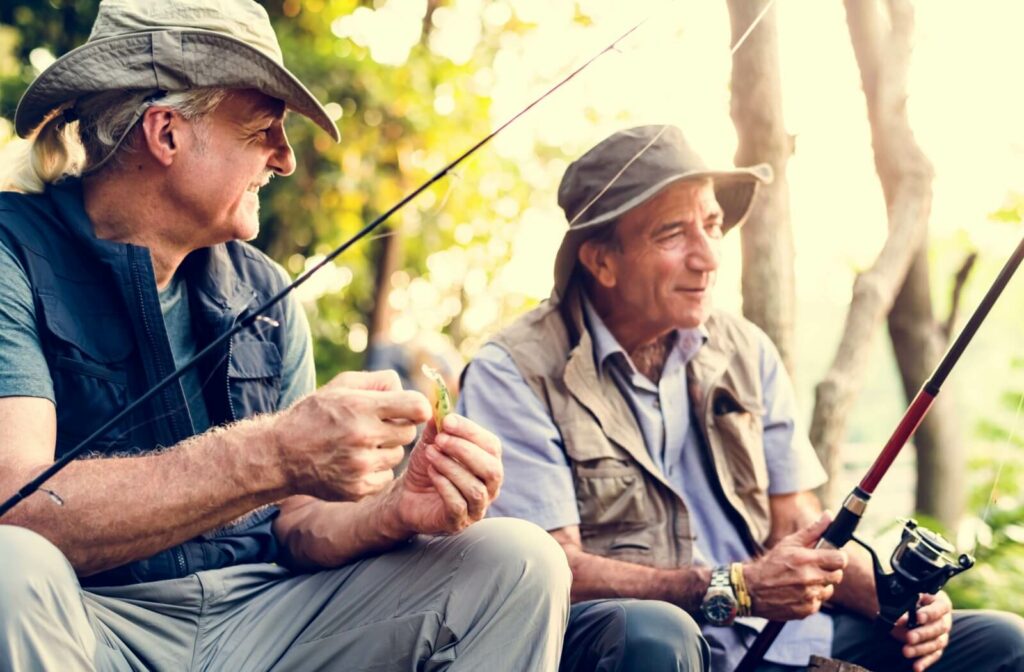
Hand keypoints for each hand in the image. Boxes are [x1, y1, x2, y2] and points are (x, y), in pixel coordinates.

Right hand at [273, 370, 430, 500]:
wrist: (281, 455)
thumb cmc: (313, 415)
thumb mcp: (340, 386)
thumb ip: (377, 381)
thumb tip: (405, 387)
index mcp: (360, 407)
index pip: (417, 407)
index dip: (418, 407)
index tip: (410, 409)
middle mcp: (363, 437)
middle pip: (409, 432)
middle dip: (398, 427)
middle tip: (377, 426)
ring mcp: (360, 466)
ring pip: (398, 456)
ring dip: (387, 449)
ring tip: (362, 444)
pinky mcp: (358, 488)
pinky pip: (386, 476)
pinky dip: (377, 470)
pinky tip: (356, 462)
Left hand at [390, 413, 502, 535]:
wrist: (406, 496)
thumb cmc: (427, 468)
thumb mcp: (431, 444)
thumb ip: (438, 427)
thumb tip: (440, 408)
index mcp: (488, 463)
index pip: (492, 446)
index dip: (472, 432)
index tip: (448, 420)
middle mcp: (489, 487)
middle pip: (491, 469)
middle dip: (465, 450)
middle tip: (440, 439)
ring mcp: (476, 508)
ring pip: (475, 489)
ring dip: (451, 467)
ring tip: (430, 454)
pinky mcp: (458, 522)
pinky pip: (458, 505)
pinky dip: (444, 485)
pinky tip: (431, 473)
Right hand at [743, 512, 847, 620]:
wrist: (752, 589)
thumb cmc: (771, 564)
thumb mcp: (789, 543)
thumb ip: (813, 530)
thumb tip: (829, 515)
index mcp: (806, 559)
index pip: (840, 559)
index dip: (838, 556)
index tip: (833, 556)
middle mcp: (809, 579)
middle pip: (837, 575)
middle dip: (829, 570)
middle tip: (815, 568)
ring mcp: (808, 596)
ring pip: (829, 589)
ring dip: (820, 585)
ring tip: (804, 580)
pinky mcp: (806, 610)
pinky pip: (819, 602)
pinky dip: (812, 597)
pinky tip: (799, 591)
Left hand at [890, 591, 952, 670]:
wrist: (907, 607)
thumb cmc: (908, 597)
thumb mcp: (907, 595)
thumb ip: (905, 603)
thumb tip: (900, 617)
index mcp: (940, 602)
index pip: (939, 607)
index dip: (929, 613)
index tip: (917, 616)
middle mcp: (944, 619)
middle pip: (938, 628)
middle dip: (922, 633)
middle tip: (909, 637)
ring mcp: (942, 634)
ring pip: (936, 643)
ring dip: (921, 649)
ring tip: (905, 651)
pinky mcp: (937, 647)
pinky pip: (933, 655)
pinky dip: (925, 661)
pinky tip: (916, 667)